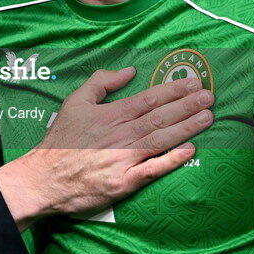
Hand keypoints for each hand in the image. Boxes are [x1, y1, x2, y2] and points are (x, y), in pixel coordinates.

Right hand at [0, 67, 212, 229]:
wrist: (43, 178)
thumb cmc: (60, 140)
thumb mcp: (75, 102)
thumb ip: (101, 82)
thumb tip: (129, 71)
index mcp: (111, 114)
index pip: (149, 99)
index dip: (173, 90)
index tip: (194, 82)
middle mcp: (121, 134)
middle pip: (160, 117)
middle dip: (188, 105)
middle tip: (210, 96)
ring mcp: (124, 159)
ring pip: (161, 139)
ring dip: (187, 127)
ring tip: (208, 117)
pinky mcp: (124, 182)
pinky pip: (153, 170)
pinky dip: (172, 160)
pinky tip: (190, 151)